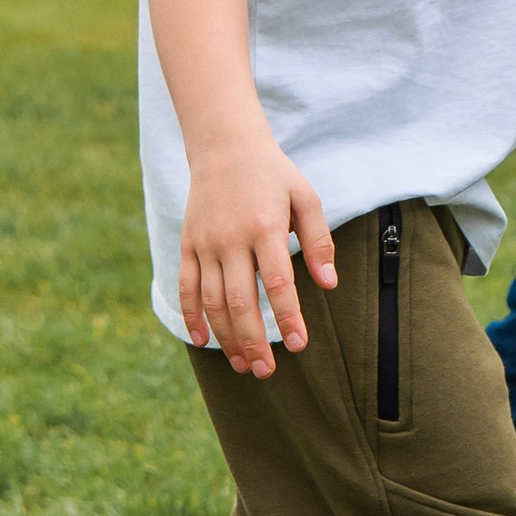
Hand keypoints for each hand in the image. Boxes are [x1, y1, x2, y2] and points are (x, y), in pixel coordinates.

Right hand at [177, 134, 337, 378]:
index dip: (288, 317)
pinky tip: (205, 340)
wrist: (225, 145)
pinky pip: (186, 286)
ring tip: (243, 364)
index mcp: (265, 227)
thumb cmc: (273, 175)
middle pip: (239, 300)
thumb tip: (329, 284)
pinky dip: (191, 316)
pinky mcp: (188, 243)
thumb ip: (318, 241)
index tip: (298, 345)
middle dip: (253, 340)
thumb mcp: (306, 198)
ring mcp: (205, 242)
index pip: (277, 282)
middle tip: (267, 370)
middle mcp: (232, 238)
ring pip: (211, 300)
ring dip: (226, 336)